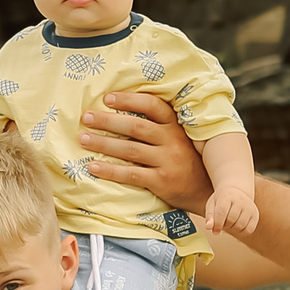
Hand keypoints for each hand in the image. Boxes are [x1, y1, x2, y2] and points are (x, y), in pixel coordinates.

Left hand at [78, 90, 211, 213]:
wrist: (207, 190)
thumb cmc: (187, 159)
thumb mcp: (181, 136)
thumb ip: (159, 125)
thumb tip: (122, 111)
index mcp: (175, 125)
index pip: (152, 106)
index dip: (129, 100)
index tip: (107, 98)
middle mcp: (172, 140)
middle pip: (135, 126)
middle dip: (107, 121)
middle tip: (86, 117)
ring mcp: (167, 161)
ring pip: (130, 149)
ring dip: (103, 143)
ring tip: (82, 139)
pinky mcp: (162, 181)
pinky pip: (131, 174)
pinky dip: (110, 171)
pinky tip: (93, 167)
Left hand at [204, 184, 258, 236]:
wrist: (236, 193)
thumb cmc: (221, 201)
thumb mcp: (212, 205)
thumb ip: (209, 216)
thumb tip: (208, 227)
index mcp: (227, 195)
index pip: (222, 212)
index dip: (217, 224)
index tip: (215, 231)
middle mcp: (241, 200)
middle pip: (231, 220)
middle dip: (224, 225)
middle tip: (222, 222)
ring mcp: (250, 207)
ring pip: (240, 226)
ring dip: (232, 229)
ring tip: (229, 223)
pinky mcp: (255, 214)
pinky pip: (249, 230)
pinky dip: (241, 232)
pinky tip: (236, 227)